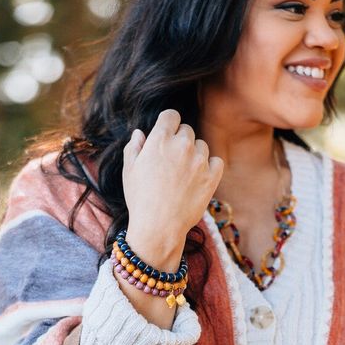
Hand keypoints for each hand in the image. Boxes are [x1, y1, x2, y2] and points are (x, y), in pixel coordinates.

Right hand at [122, 110, 223, 260]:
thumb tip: (140, 133)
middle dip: (180, 142)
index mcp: (160, 139)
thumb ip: (134, 148)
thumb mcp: (128, 172)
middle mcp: (182, 145)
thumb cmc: (140, 200)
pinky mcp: (212, 177)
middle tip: (172, 164)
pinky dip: (210, 167)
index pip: (171, 115)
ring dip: (194, 155)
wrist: (158, 228)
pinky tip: (199, 179)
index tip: (166, 136)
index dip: (168, 125)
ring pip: (201, 146)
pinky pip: (216, 161)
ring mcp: (199, 161)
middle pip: (187, 130)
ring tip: (183, 177)